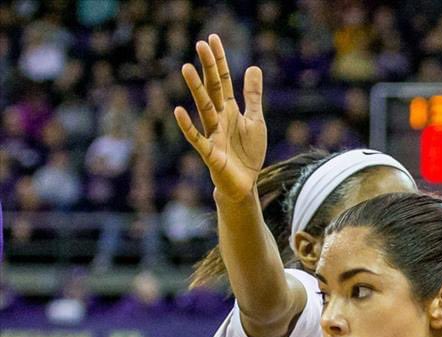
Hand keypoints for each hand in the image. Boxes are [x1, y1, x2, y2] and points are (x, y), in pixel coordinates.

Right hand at [173, 35, 265, 202]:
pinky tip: (179, 111)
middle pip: (212, 90)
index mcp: (229, 110)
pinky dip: (188, 127)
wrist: (245, 185)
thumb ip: (252, 96)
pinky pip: (197, 139)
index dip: (219, 61)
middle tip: (200, 44)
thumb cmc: (248, 154)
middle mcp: (218, 119)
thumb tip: (253, 67)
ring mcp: (213, 135)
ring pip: (204, 109)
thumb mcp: (255, 121)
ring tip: (187, 68)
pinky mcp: (211, 154)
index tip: (212, 38)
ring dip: (196, 90)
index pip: (222, 81)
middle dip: (207, 68)